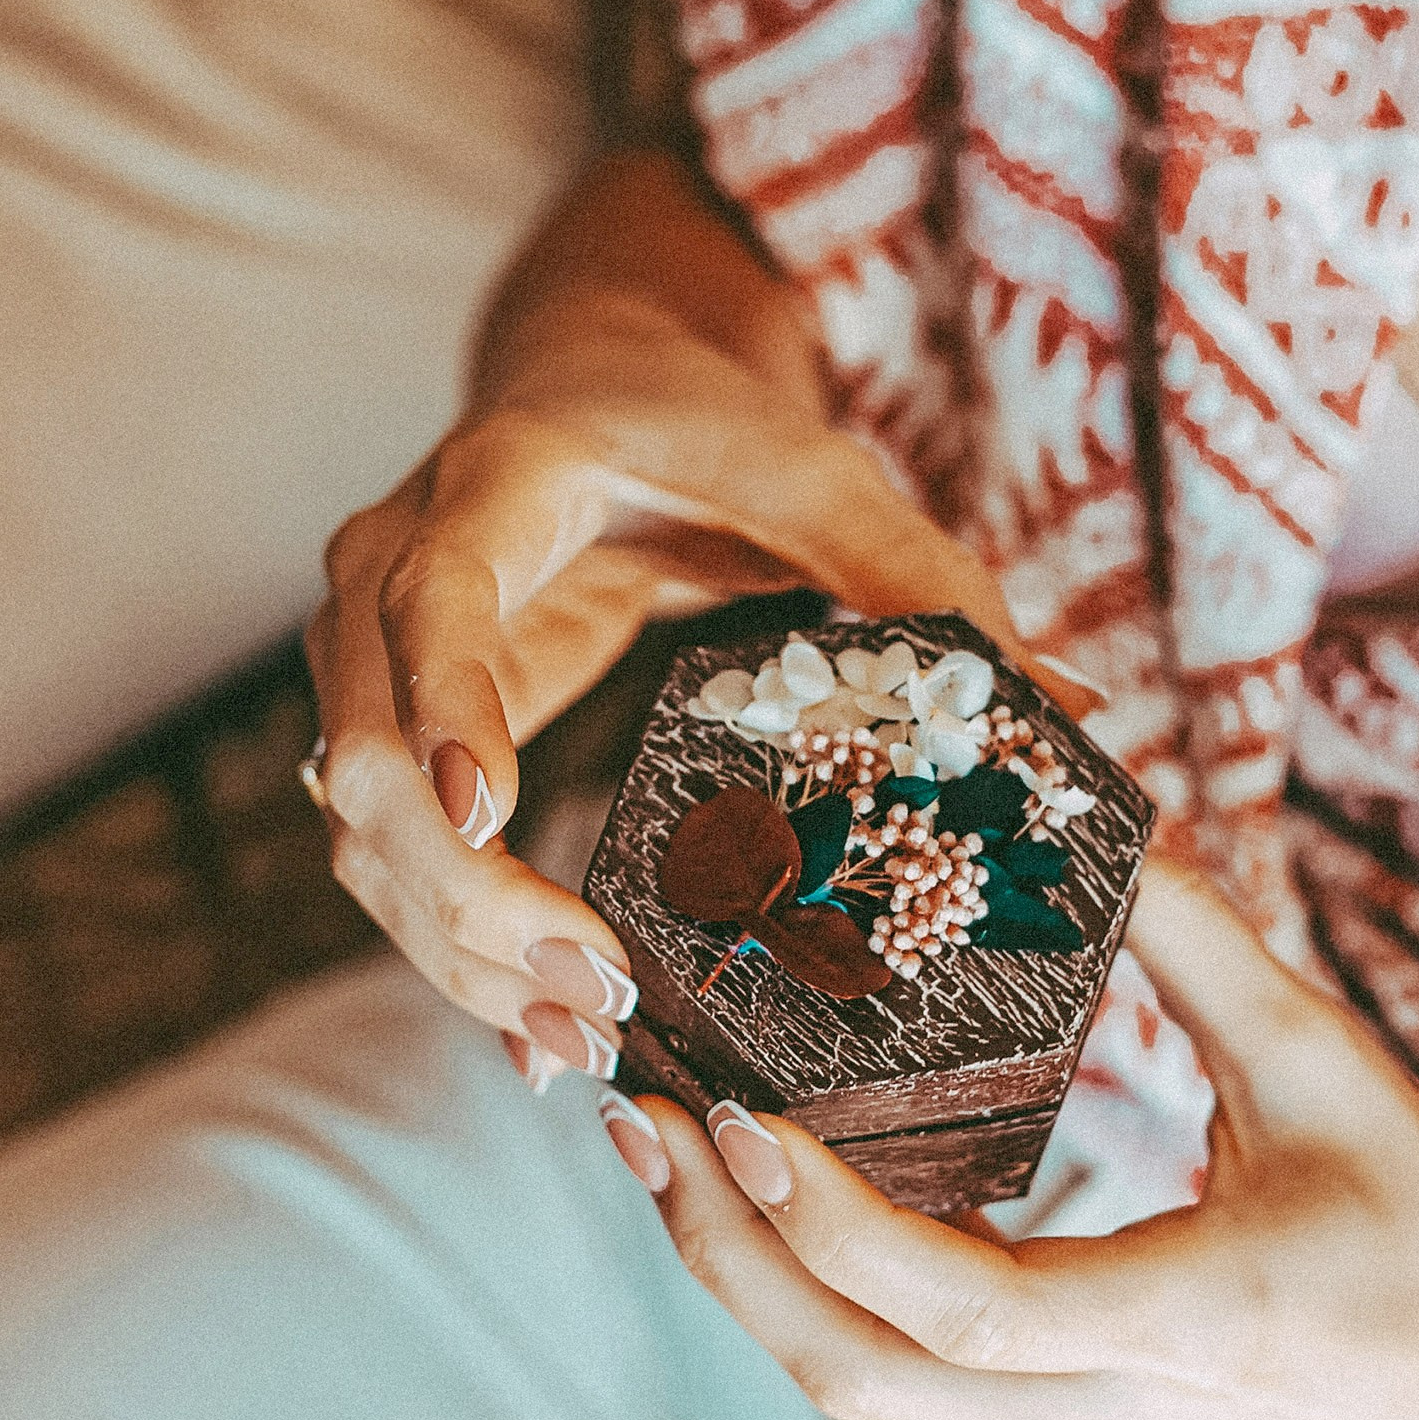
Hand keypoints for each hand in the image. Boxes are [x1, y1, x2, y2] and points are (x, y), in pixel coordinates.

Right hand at [306, 151, 1050, 1077]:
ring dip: (453, 951)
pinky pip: (387, 855)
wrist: (596, 380)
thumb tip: (1062, 703)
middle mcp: (390, 570)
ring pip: (357, 832)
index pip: (433, 601)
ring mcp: (370, 656)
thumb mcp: (811, 472)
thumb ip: (916, 577)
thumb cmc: (701, 423)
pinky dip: (448, 949)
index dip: (444, 708)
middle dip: (461, 897)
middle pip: (361, 757)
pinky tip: (535, 1034)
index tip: (486, 815)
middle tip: (593, 990)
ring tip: (583, 1039)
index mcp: (493, 486)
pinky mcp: (394, 727)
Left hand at [623, 862, 1418, 1419]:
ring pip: (864, 1395)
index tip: (738, 1115)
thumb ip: (1201, 948)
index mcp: (1189, 1332)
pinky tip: (779, 1195)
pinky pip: (910, 1388)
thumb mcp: (1333, 1069)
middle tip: (639, 1114)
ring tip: (672, 1140)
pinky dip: (823, 1295)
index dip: (831, 1224)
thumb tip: (1096, 806)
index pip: (963, 1307)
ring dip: (752, 1275)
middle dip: (723, 1251)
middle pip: (857, 1377)